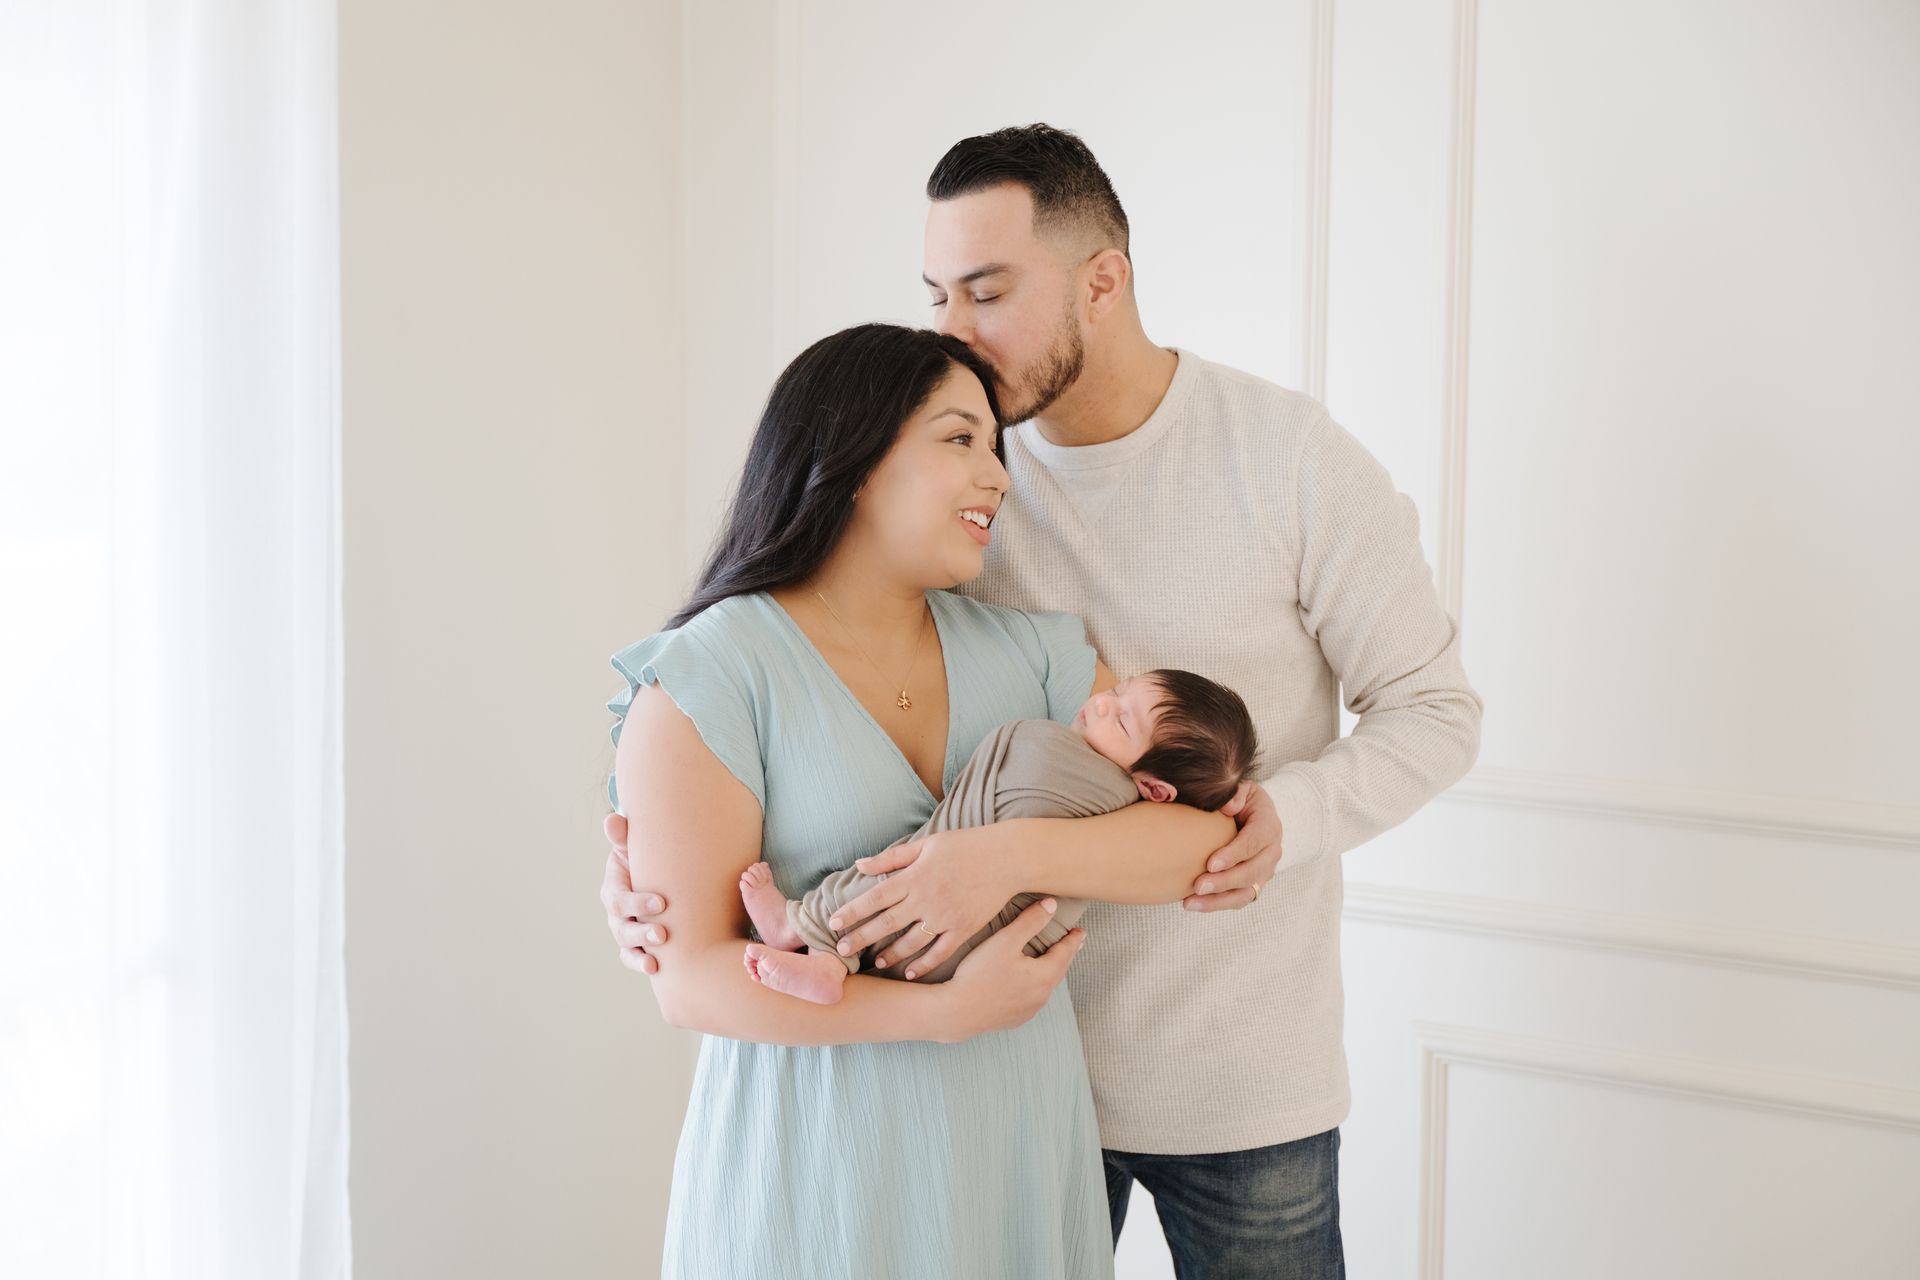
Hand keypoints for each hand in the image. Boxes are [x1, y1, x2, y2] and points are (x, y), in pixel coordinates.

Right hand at [600, 812, 668, 973]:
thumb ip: (625, 835)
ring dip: (640, 954)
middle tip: (663, 933)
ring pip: (627, 946)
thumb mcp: (635, 845)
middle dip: (641, 932)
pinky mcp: (636, 943)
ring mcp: (625, 929)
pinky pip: (633, 957)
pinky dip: (641, 964)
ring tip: (655, 961)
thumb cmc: (649, 856)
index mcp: (615, 886)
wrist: (660, 871)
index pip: (619, 898)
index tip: (662, 902)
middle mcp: (616, 911)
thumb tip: (612, 820)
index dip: (637, 902)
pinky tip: (656, 969)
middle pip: (621, 927)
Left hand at [830, 827, 1018, 980]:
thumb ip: (892, 857)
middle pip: (886, 923)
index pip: (875, 897)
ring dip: (890, 954)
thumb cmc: (965, 846)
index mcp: (915, 876)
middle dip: (860, 938)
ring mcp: (945, 917)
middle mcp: (927, 899)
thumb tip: (860, 864)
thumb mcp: (926, 844)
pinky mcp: (963, 929)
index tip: (833, 923)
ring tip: (875, 962)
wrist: (1007, 858)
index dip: (852, 911)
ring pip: (910, 942)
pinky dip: (923, 964)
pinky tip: (909, 972)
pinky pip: (939, 952)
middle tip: (840, 950)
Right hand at [937, 898, 1084, 1040]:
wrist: (956, 1012)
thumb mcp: (1005, 941)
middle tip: (1072, 944)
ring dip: (1050, 972)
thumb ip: (1030, 921)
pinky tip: (1027, 985)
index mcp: (1043, 976)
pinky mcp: (1014, 1019)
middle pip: (1058, 971)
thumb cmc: (979, 974)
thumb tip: (1052, 905)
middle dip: (1065, 955)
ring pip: (1045, 987)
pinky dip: (1034, 987)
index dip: (1072, 940)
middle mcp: (1041, 996)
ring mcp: (1028, 1011)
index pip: (1065, 953)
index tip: (1081, 931)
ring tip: (1051, 962)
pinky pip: (1031, 1000)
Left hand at [1185, 781, 1281, 911]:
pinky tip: (1192, 904)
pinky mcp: (1253, 885)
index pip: (1255, 842)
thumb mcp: (1242, 788)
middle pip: (1251, 872)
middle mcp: (1271, 852)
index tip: (1210, 863)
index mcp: (1269, 826)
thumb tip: (1227, 806)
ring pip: (1245, 892)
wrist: (1256, 816)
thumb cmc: (1242, 800)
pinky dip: (1216, 905)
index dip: (1234, 854)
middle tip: (1198, 886)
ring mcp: (1264, 872)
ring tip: (1189, 903)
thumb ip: (1235, 793)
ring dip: (1218, 900)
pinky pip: (1237, 900)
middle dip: (1224, 881)